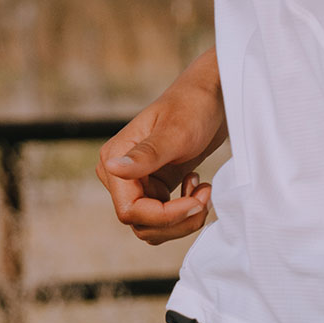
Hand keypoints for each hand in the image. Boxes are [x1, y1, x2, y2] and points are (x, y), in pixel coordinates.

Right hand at [97, 68, 227, 244]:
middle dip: (177, 220)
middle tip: (204, 197)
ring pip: (153, 226)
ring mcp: (137, 182)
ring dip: (182, 219)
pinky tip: (196, 185)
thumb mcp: (173, 133)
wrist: (211, 96)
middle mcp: (120, 175)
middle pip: (142, 223)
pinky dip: (185, 212)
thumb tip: (112, 168)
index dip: (164, 216)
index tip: (196, 202)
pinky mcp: (155, 186)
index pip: (129, 211)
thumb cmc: (192, 106)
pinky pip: (164, 217)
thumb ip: (144, 155)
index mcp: (114, 160)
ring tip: (202, 192)